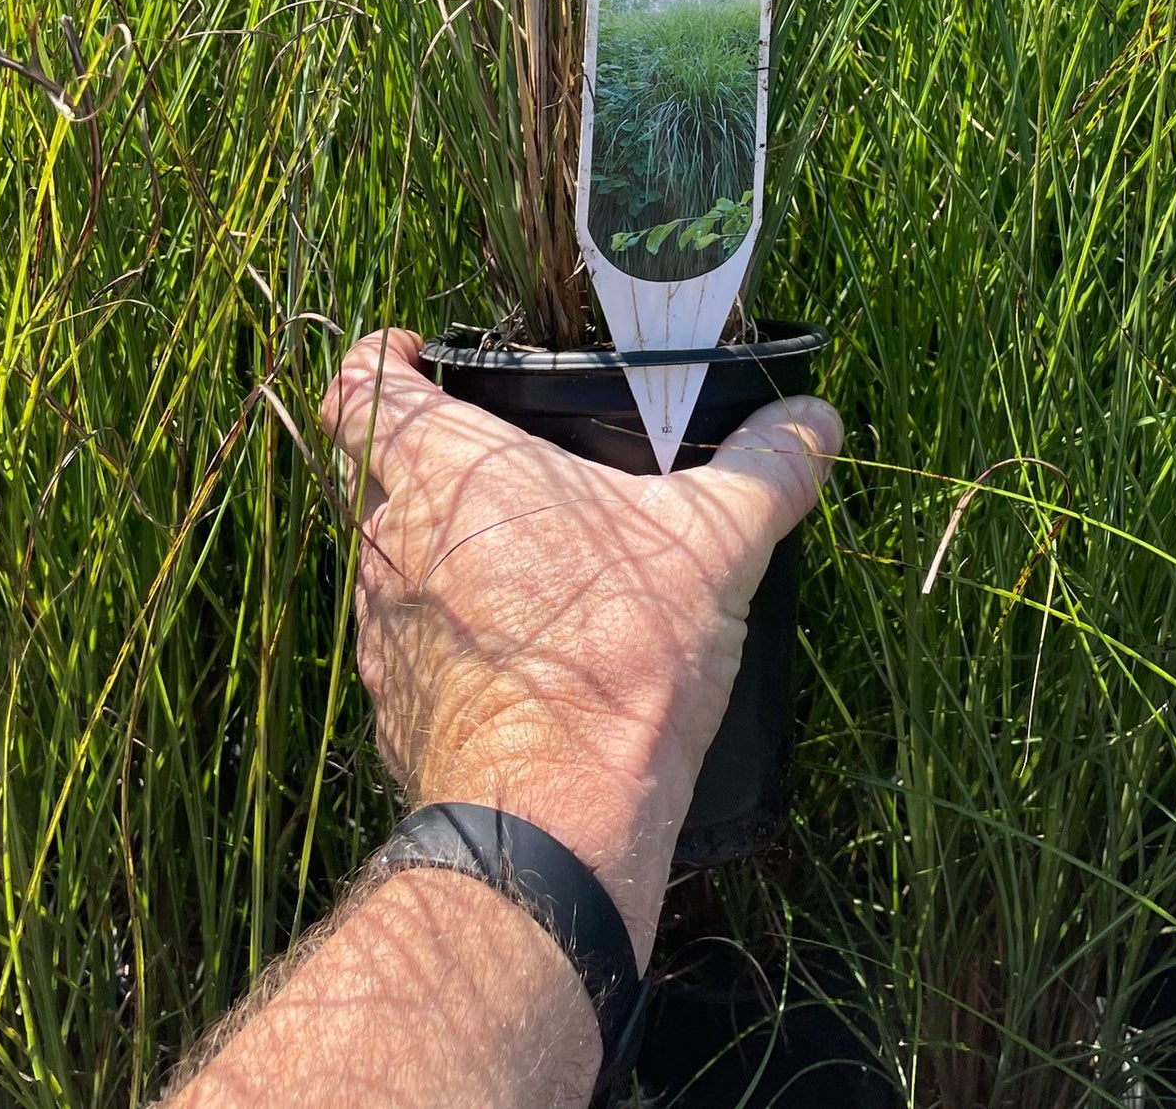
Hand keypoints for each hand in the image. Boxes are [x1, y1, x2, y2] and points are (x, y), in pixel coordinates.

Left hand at [320, 330, 841, 963]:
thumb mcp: (716, 543)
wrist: (558, 816)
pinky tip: (521, 656)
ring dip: (440, 555)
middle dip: (422, 463)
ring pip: (390, 564)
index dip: (377, 364)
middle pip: (371, 476)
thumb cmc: (618, 649)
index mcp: (443, 471)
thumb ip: (766, 470)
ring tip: (524, 565)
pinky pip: (409, 649)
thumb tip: (818, 421)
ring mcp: (379, 632)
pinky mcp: (394, 709)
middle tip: (497, 462)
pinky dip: (451, 640)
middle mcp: (391, 541)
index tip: (416, 358)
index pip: (357, 390)